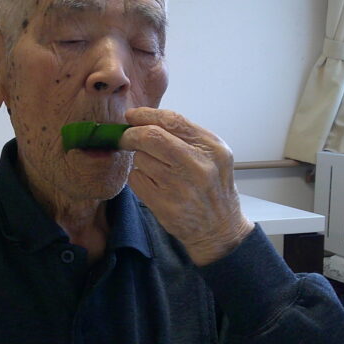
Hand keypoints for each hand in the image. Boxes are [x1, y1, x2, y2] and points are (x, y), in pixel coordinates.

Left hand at [120, 108, 254, 265]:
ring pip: (141, 158)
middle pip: (151, 137)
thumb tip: (144, 118)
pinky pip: (136, 179)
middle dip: (131, 134)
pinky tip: (153, 185)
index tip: (132, 116)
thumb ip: (186, 135)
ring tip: (156, 170)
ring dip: (140, 160)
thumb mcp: (213, 156)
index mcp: (212, 148)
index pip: (172, 120)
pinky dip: (138, 178)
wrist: (219, 229)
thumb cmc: (212, 187)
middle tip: (125, 137)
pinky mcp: (164, 205)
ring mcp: (180, 187)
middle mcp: (198, 166)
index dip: (146, 115)